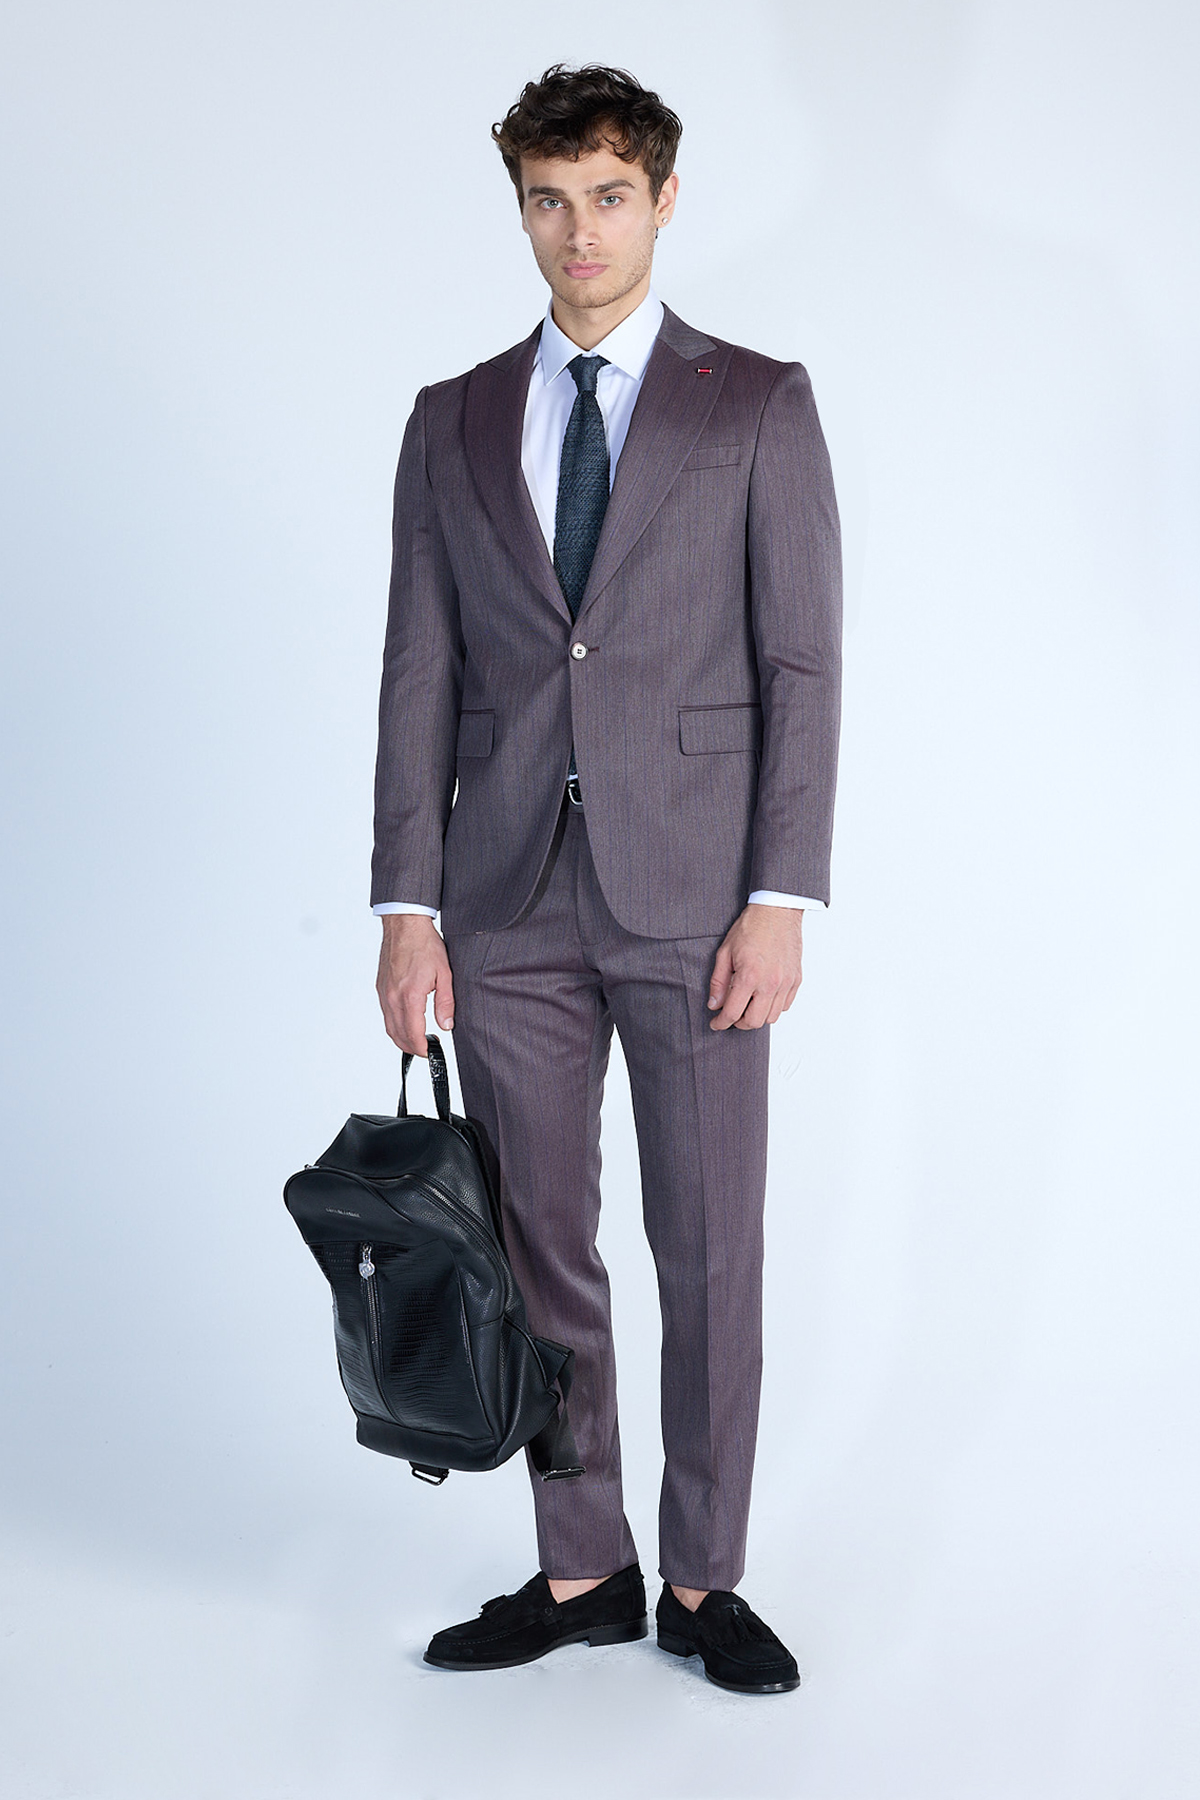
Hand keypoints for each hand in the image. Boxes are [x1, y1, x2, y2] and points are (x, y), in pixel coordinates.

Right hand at [376, 915, 454, 1055]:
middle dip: (412, 1047)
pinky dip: (394, 1025)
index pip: (412, 1033)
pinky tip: (406, 1023)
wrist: (405, 925)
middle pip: (398, 1035)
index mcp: (409, 995)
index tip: (430, 1052)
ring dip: (401, 1038)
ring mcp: (384, 993)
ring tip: (417, 1040)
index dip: (421, 1048)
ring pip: (389, 1027)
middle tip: (426, 1049)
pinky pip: (385, 1014)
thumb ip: (445, 1002)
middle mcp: (392, 997)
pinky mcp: (380, 988)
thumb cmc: (424, 945)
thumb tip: (446, 1025)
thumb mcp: (444, 974)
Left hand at [707, 905, 802, 1030]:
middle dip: (739, 1023)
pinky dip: (773, 1007)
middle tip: (731, 1014)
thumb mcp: (725, 952)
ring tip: (747, 1004)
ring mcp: (786, 983)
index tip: (716, 1023)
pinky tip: (763, 996)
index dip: (721, 1022)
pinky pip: (785, 1005)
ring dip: (757, 1016)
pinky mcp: (796, 979)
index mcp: (749, 976)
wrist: (777, 911)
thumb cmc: (751, 927)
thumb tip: (715, 1004)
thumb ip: (718, 981)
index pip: (733, 1013)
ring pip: (772, 1017)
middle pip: (754, 1022)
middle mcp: (770, 983)